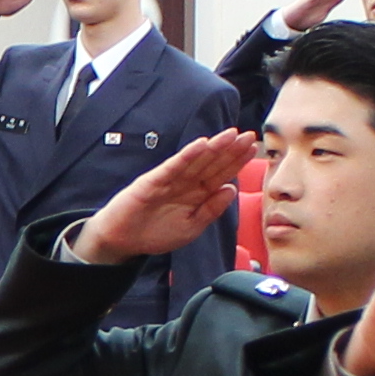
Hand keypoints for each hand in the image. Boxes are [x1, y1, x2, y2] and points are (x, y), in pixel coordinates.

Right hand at [77, 130, 262, 265]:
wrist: (121, 240)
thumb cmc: (154, 233)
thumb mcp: (191, 228)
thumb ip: (211, 210)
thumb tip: (231, 189)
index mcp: (197, 194)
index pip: (220, 174)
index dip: (236, 161)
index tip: (253, 149)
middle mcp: (186, 183)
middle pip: (212, 164)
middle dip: (230, 150)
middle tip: (248, 135)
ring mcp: (170, 180)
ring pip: (196, 161)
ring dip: (213, 148)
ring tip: (230, 135)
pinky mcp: (153, 181)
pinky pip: (173, 167)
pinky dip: (186, 156)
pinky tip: (200, 145)